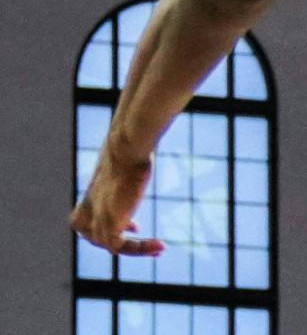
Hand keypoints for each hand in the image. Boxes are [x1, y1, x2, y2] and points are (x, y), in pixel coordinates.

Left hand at [72, 140, 164, 258]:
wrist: (127, 145)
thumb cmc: (133, 141)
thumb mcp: (131, 147)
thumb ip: (135, 144)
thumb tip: (149, 120)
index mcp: (94, 189)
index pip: (83, 218)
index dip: (100, 226)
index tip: (135, 226)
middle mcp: (92, 205)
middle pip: (90, 234)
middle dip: (113, 238)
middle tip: (140, 235)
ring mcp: (99, 216)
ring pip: (108, 244)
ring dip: (135, 249)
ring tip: (160, 248)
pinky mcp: (110, 223)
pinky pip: (119, 248)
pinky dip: (140, 250)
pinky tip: (161, 246)